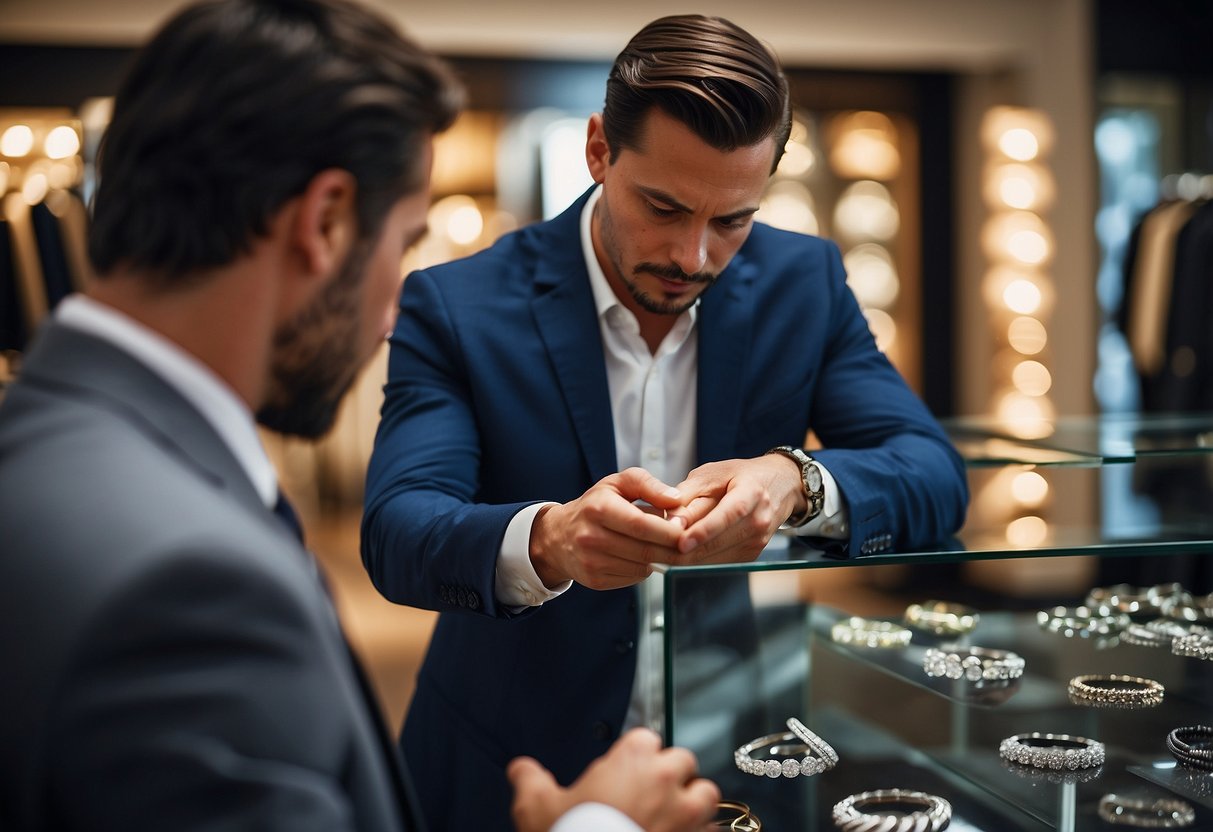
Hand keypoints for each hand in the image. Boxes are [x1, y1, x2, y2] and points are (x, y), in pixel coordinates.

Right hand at [508, 728, 719, 831]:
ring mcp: (686, 813)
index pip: (646, 738)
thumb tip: (521, 770)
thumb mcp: (536, 807)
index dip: (635, 754)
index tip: (624, 769)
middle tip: (649, 792)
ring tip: (674, 814)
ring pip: (706, 793)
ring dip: (693, 800)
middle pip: (682, 760)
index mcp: (632, 759)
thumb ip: (529, 780)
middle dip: (669, 773)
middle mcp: (664, 780)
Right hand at [529, 467, 685, 589]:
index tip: (687, 531)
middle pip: (644, 550)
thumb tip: (676, 500)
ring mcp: (591, 562)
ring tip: (660, 545)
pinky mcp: (594, 580)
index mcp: (599, 508)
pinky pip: (632, 578)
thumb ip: (649, 485)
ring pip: (642, 567)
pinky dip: (644, 569)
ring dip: (659, 559)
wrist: (559, 535)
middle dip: (671, 549)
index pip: (641, 525)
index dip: (669, 531)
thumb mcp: (618, 483)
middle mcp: (591, 537)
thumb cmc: (596, 504)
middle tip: (687, 544)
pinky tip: (640, 556)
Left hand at [668, 455, 803, 562]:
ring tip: (655, 553)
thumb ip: (689, 494)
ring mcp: (757, 543)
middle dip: (681, 551)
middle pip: (718, 543)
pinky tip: (674, 555)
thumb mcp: (713, 473)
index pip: (728, 515)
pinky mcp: (750, 556)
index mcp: (752, 494)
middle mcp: (759, 522)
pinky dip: (694, 561)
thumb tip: (670, 521)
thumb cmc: (740, 476)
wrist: (778, 487)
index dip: (704, 530)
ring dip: (683, 559)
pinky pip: (716, 564)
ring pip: (714, 559)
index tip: (681, 542)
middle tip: (650, 550)